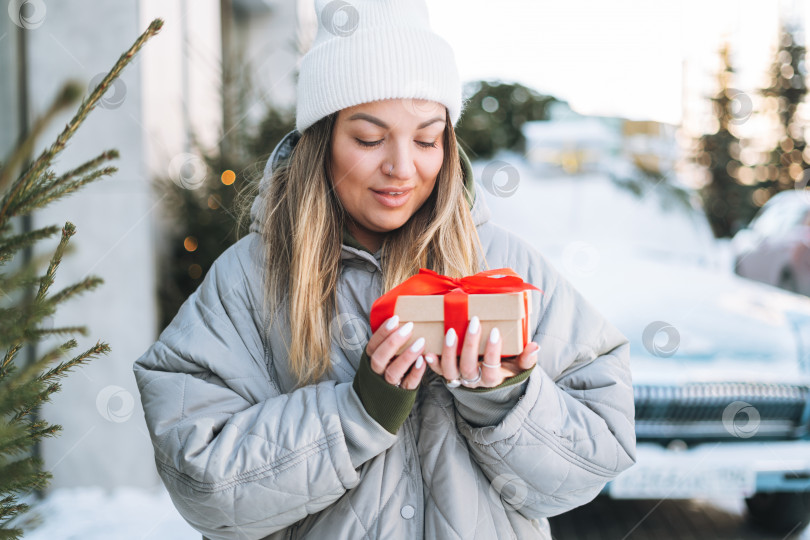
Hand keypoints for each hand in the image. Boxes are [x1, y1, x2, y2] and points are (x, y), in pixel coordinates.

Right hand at [365, 315, 426, 389]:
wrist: (383, 398)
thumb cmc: (388, 368)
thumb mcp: (384, 354)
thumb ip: (389, 340)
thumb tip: (402, 316)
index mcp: (371, 359)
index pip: (372, 345)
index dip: (382, 332)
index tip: (396, 319)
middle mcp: (377, 372)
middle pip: (379, 358)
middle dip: (393, 342)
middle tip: (409, 327)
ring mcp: (388, 384)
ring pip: (393, 372)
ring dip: (406, 356)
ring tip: (421, 342)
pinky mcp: (402, 393)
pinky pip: (408, 384)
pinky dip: (415, 372)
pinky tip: (423, 361)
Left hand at [424, 315, 539, 388]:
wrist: (489, 379)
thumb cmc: (505, 367)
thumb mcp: (519, 365)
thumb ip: (528, 358)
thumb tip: (535, 346)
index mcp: (492, 379)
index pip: (491, 368)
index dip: (493, 352)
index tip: (495, 332)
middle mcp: (473, 381)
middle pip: (468, 367)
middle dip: (470, 344)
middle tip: (474, 321)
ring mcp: (458, 378)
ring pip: (450, 370)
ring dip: (449, 351)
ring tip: (451, 332)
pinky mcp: (447, 373)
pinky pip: (437, 371)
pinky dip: (432, 362)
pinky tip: (428, 350)